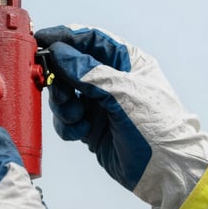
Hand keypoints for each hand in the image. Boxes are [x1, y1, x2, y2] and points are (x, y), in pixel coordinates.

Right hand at [35, 25, 207, 208]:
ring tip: (77, 117)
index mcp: (126, 61)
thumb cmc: (157, 127)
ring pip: (64, 94)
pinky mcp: (91, 126)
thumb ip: (87, 72)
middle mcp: (112, 80)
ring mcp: (100, 103)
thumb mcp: (122, 93)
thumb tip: (59, 53)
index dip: (64, 37)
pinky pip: (66, 119)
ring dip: (64, 106)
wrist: (166, 171)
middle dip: (60, 80)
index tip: (41, 40)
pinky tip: (82, 132)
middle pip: (70, 67)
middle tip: (62, 93)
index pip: (90, 39)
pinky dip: (67, 125)